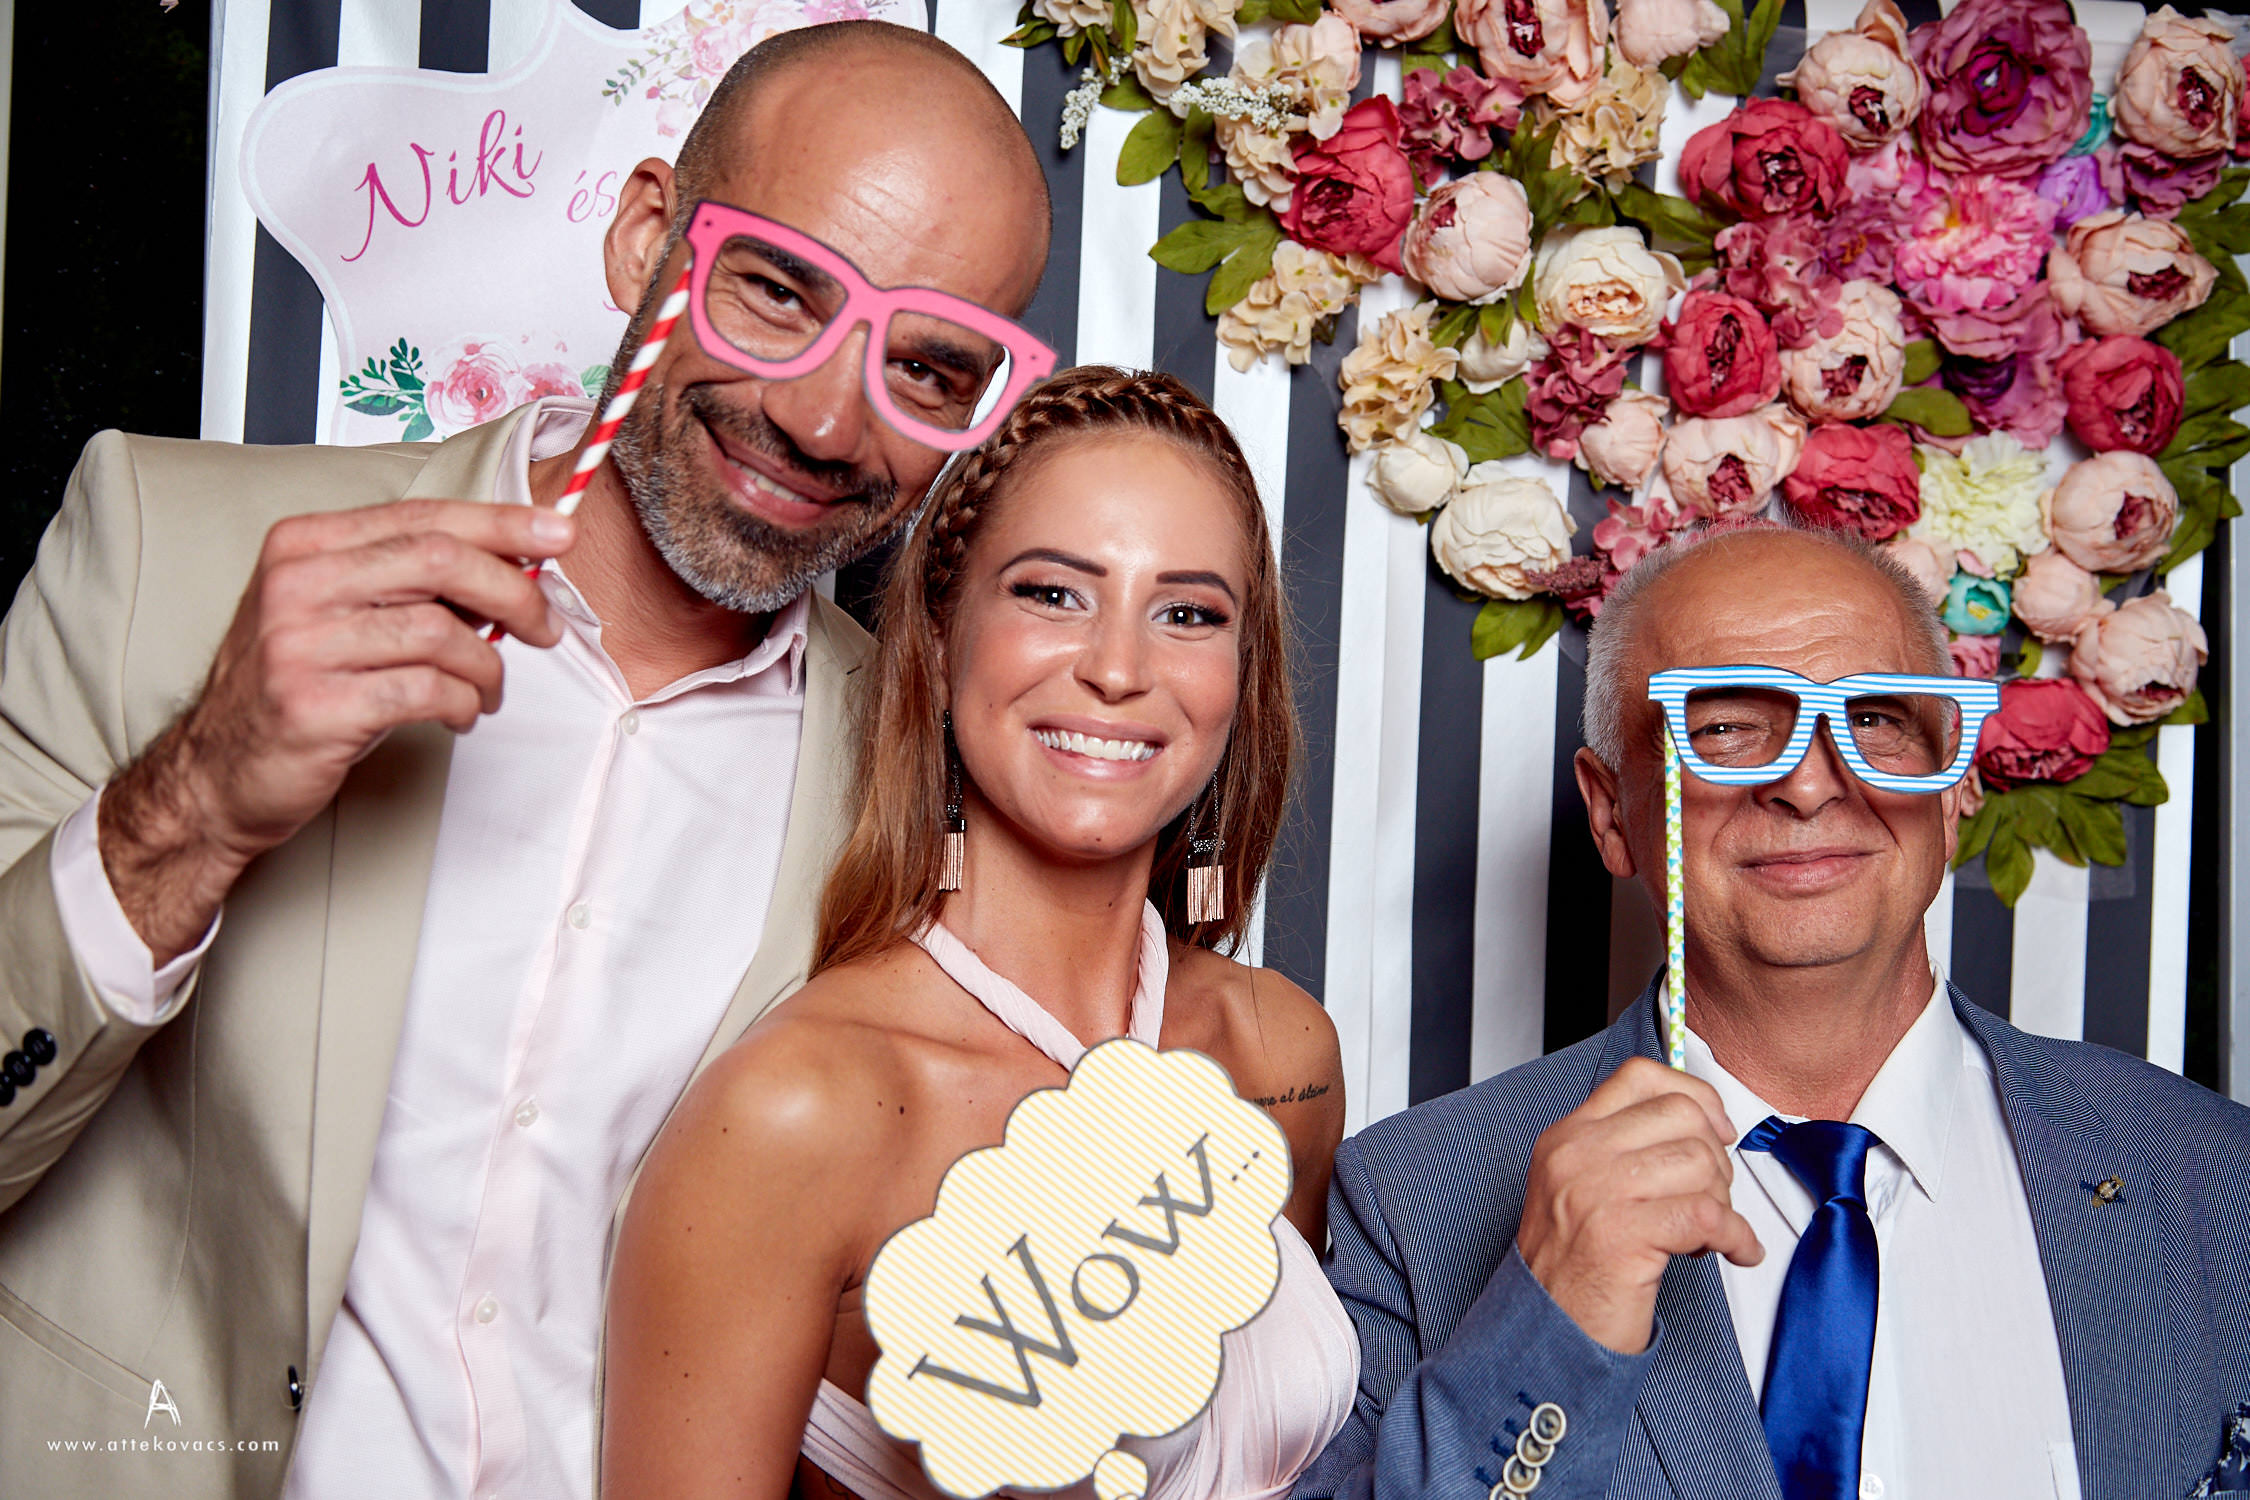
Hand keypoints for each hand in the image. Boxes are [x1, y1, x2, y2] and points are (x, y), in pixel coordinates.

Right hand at [98, 499, 575, 962]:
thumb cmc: (293, 688)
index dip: (502, 523)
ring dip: (488, 666)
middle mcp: (297, 584)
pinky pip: (425, 690)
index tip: (556, 536)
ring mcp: (299, 644)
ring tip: (487, 689)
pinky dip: (461, 702)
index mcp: (304, 545)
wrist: (217, 773)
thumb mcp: (336, 613)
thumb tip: (512, 567)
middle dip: (514, 592)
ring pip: (441, 632)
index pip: (423, 516)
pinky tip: (459, 713)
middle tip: (544, 625)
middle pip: (441, 561)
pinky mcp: (314, 703)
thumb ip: (406, 582)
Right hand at [1515, 1057, 1762, 1354]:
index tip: (1717, 1127)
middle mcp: (1578, 1154)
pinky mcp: (1623, 1235)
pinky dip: (1737, 1237)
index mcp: (1568, 1136)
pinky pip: (1708, 1216)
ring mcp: (1597, 1191)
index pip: (1640, 1077)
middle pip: (1682, 1116)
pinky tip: (1734, 1251)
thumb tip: (1700, 1121)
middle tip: (1710, 1197)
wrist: (1546, 1332)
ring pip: (1700, 1163)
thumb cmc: (1573, 1269)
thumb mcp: (1582, 1187)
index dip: (1694, 1095)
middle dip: (1715, 1157)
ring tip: (1706, 1233)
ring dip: (1723, 1202)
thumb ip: (1625, 1148)